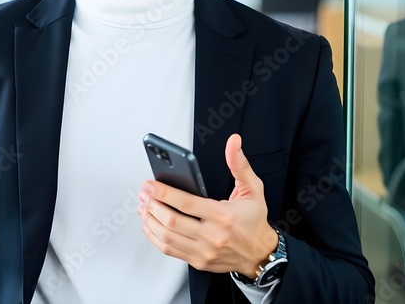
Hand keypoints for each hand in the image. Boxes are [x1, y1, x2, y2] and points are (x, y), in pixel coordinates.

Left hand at [137, 134, 277, 276]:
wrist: (260, 253)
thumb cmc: (254, 221)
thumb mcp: (253, 189)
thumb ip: (239, 164)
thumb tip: (233, 143)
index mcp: (224, 216)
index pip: (186, 203)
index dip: (164, 193)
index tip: (150, 185)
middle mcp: (213, 236)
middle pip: (172, 221)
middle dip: (153, 205)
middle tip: (144, 194)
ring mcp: (204, 251)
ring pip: (167, 237)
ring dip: (150, 220)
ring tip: (143, 207)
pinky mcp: (198, 261)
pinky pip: (170, 251)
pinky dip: (155, 237)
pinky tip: (150, 226)